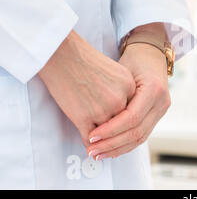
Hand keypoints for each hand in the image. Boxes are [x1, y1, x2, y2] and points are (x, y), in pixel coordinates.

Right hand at [38, 30, 135, 146]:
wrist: (62, 53)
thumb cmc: (84, 58)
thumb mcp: (115, 70)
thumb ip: (123, 89)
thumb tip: (123, 108)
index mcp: (130, 86)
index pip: (133, 110)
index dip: (126, 120)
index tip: (121, 127)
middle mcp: (121, 99)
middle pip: (123, 123)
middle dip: (117, 134)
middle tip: (111, 141)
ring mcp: (103, 110)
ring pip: (107, 133)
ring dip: (103, 142)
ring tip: (97, 145)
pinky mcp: (84, 117)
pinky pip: (89, 138)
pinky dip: (88, 143)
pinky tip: (87, 144)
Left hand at [86, 42, 169, 159]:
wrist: (151, 55)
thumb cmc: (133, 60)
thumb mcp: (121, 72)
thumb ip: (113, 97)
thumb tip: (93, 122)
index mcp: (154, 90)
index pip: (131, 118)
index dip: (110, 130)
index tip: (92, 136)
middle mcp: (162, 102)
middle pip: (137, 132)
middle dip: (112, 144)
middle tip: (92, 150)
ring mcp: (162, 110)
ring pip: (140, 138)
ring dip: (118, 149)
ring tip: (98, 153)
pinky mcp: (157, 115)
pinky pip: (142, 135)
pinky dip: (125, 144)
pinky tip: (111, 150)